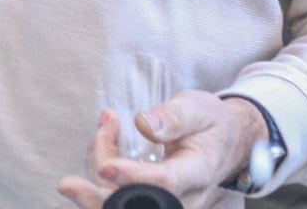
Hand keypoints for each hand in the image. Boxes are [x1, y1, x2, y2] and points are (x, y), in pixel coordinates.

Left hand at [56, 92, 265, 208]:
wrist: (228, 143)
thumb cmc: (211, 123)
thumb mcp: (198, 108)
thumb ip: (173, 117)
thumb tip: (143, 124)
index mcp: (198, 171)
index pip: (164, 182)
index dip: (132, 178)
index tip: (105, 166)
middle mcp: (184, 197)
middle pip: (135, 204)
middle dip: (98, 191)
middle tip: (78, 167)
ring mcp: (169, 204)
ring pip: (122, 206)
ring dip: (95, 183)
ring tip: (100, 134)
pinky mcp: (153, 203)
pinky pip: (120, 201)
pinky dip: (100, 182)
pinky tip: (99, 149)